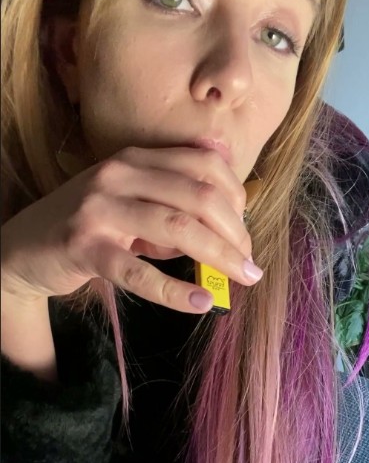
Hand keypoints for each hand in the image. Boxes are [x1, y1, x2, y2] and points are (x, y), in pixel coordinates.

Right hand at [1, 146, 261, 313]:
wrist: (23, 247)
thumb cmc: (90, 225)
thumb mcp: (133, 200)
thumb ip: (175, 194)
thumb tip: (233, 192)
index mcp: (135, 159)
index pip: (203, 165)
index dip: (237, 196)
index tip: (247, 230)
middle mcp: (118, 175)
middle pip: (198, 195)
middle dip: (235, 231)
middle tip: (250, 264)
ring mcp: (99, 209)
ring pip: (177, 228)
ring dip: (219, 256)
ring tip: (242, 278)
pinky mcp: (84, 247)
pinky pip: (138, 272)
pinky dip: (175, 291)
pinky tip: (201, 302)